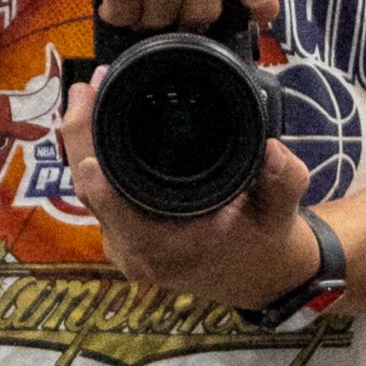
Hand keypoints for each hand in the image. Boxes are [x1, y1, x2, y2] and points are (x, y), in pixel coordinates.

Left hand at [60, 74, 319, 305]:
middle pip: (89, 191)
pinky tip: (98, 123)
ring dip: (85, 144)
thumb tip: (274, 150)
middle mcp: (133, 251)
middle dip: (81, 136)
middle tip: (84, 88)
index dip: (96, 172)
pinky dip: (96, 159)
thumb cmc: (263, 245)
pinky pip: (97, 194)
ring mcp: (123, 244)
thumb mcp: (280, 214)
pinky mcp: (122, 234)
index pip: (112, 207)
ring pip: (88, 191)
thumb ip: (284, 182)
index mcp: (162, 249)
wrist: (256, 277)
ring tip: (89, 94)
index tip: (89, 132)